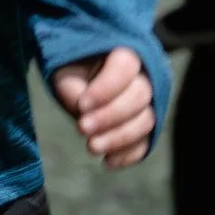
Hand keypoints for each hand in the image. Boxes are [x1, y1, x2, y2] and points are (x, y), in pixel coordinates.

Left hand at [50, 47, 154, 168]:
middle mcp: (143, 75)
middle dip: (111, 115)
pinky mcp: (144, 126)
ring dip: (119, 138)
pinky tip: (108, 161)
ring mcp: (148, 102)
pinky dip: (129, 155)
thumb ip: (74, 88)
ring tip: (92, 147)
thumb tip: (87, 114)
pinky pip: (145, 142)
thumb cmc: (72, 68)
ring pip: (146, 121)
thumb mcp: (65, 70)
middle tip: (82, 128)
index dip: (106, 88)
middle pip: (140, 95)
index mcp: (124, 52)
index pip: (126, 67)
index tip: (82, 105)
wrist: (81, 76)